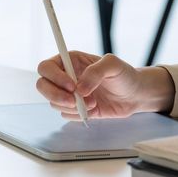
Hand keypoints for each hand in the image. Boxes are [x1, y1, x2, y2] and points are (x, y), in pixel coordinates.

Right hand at [36, 51, 174, 119]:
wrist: (135, 95)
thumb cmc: (124, 75)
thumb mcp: (113, 65)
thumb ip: (96, 72)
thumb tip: (80, 88)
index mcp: (70, 61)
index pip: (46, 67)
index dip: (54, 77)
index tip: (72, 86)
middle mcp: (65, 77)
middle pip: (42, 86)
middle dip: (56, 96)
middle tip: (75, 101)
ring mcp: (69, 94)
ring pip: (53, 103)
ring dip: (72, 106)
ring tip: (93, 102)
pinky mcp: (75, 108)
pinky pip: (66, 115)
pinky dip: (79, 115)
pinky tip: (95, 109)